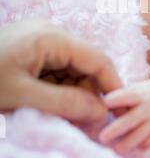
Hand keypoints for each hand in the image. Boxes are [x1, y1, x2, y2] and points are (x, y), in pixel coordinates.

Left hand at [0, 19, 122, 121]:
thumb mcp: (22, 96)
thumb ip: (65, 103)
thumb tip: (100, 112)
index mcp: (52, 38)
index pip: (97, 59)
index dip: (112, 85)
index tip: (118, 111)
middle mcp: (51, 34)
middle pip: (85, 64)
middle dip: (90, 93)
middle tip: (88, 123)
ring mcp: (41, 40)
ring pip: (71, 69)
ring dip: (73, 93)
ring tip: (67, 118)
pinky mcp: (32, 50)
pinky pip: (56, 69)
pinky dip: (58, 89)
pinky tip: (51, 106)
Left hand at [98, 78, 149, 153]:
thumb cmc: (147, 91)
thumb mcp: (135, 89)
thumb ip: (120, 99)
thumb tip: (97, 109)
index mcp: (139, 94)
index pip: (125, 96)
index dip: (113, 100)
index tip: (103, 104)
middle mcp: (147, 107)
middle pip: (130, 120)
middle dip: (115, 129)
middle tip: (101, 137)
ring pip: (140, 134)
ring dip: (127, 143)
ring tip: (115, 149)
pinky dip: (140, 145)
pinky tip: (132, 148)